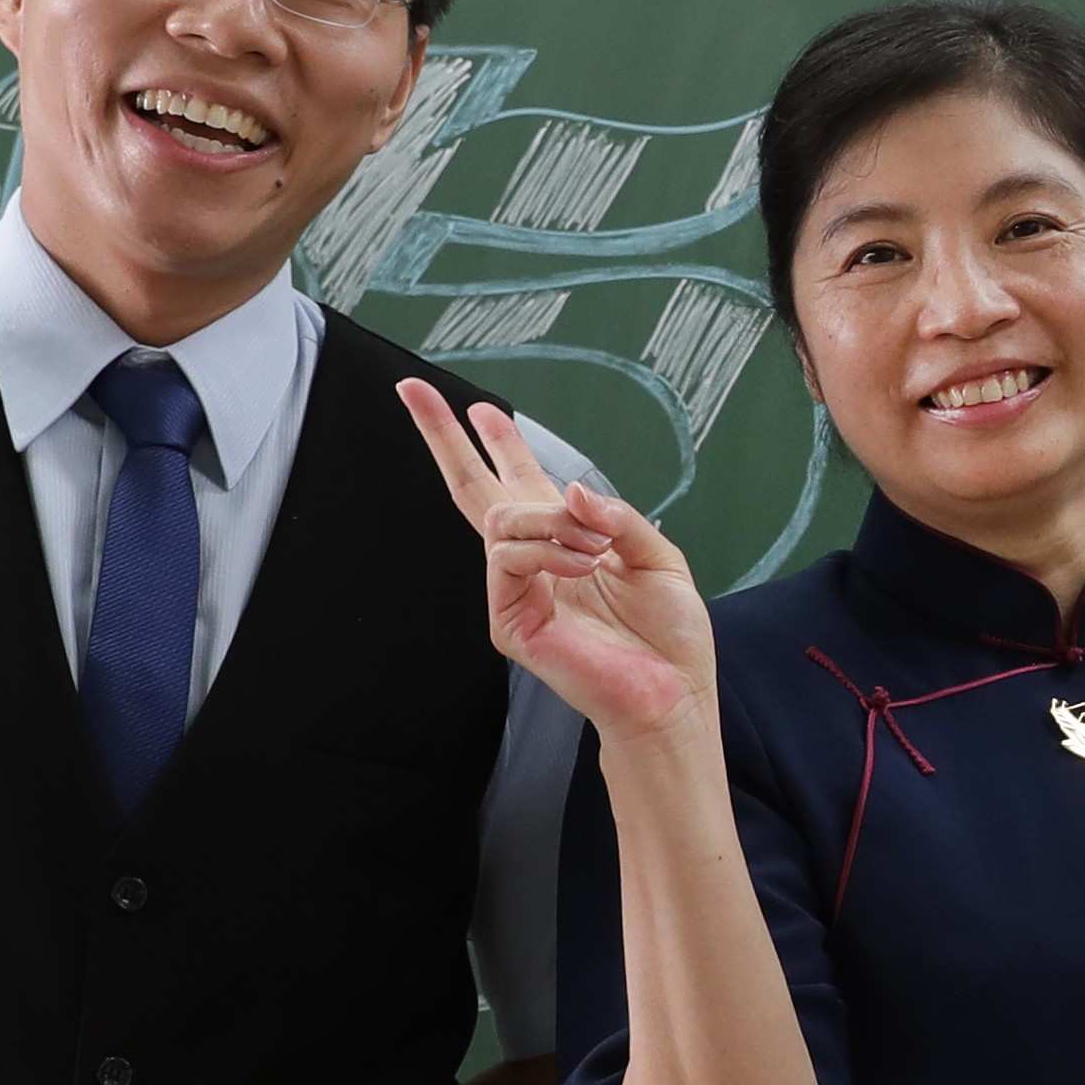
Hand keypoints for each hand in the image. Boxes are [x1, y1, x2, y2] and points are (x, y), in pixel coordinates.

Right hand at [399, 379, 707, 743]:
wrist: (671, 694)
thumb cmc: (668, 636)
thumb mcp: (657, 556)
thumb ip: (617, 516)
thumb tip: (572, 489)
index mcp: (565, 540)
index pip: (519, 481)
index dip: (498, 443)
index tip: (476, 407)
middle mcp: (533, 560)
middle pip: (473, 488)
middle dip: (442, 438)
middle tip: (413, 390)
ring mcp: (515, 589)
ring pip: (501, 518)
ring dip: (553, 521)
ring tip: (598, 549)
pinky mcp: (510, 619)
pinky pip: (510, 559)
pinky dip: (550, 552)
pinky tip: (584, 565)